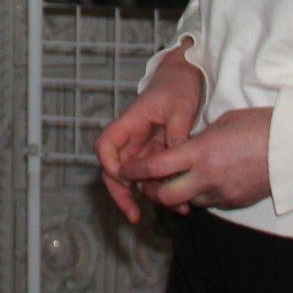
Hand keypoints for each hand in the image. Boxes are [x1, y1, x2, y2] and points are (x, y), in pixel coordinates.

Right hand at [94, 53, 204, 225]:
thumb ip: (178, 133)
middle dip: (120, 195)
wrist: (187, 76)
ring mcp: (142, 147)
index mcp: (130, 123)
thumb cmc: (179, 85)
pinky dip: (159, 189)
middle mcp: (131, 138)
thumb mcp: (182, 107)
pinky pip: (151, 175)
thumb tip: (176, 157)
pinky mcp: (155, 153)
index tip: (121, 178)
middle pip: (113, 170)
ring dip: (143, 196)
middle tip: (133, 216)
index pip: (105, 146)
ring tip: (168, 211)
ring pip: (132, 177)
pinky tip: (177, 202)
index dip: (108, 165)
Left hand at [116, 106, 273, 214]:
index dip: (135, 170)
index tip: (125, 168)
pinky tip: (206, 181)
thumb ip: (198, 138)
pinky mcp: (235, 202)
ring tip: (177, 181)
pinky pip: (210, 203)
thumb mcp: (221, 122)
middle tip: (146, 183)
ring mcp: (222, 194)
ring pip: (187, 203)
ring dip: (177, 195)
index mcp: (200, 153)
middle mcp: (207, 178)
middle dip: (151, 192)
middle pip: (165, 198)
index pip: (155, 168)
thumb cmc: (260, 126)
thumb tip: (186, 146)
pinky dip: (201, 195)